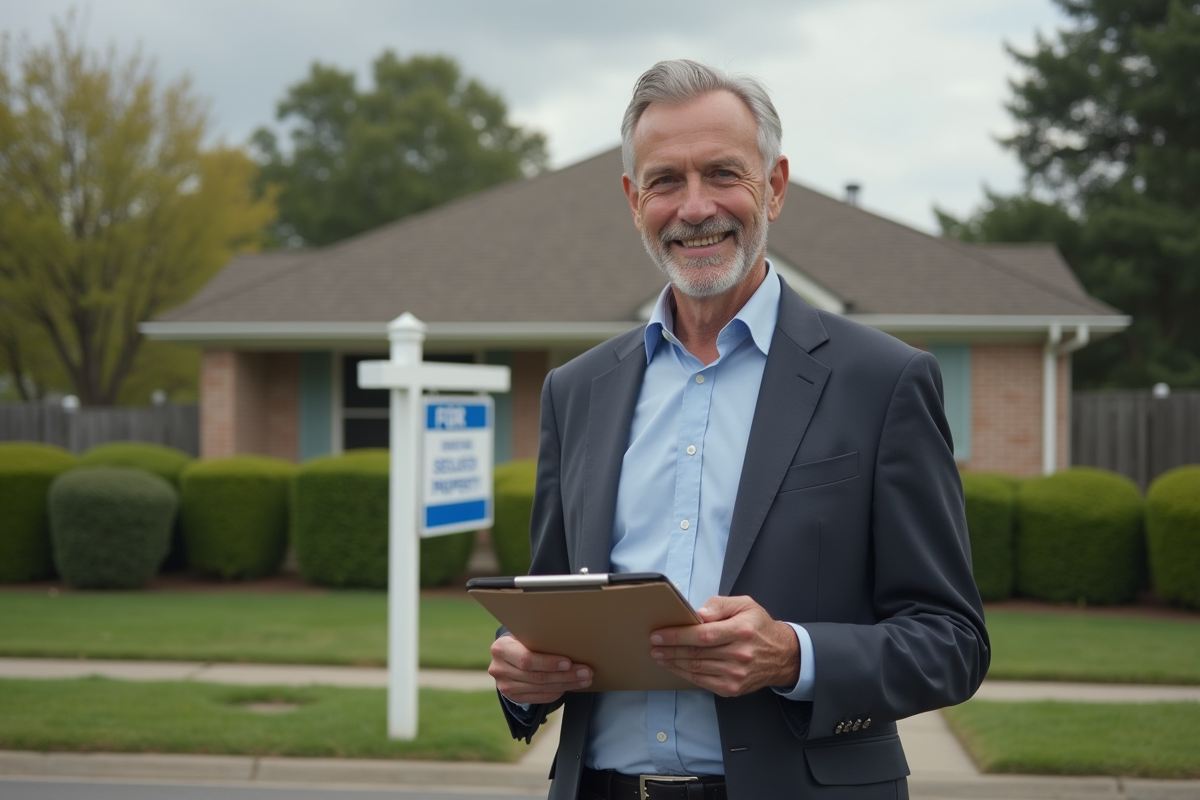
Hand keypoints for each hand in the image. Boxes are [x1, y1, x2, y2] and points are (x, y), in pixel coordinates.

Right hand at [488, 633, 592, 703]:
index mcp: (501, 648)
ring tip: (584, 679)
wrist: (507, 656)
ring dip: (565, 684)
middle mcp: (499, 669)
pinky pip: (539, 697)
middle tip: (585, 672)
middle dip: (564, 675)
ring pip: (541, 688)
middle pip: (537, 676)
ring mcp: (505, 686)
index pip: (527, 659)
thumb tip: (571, 640)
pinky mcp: (513, 697)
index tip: (569, 662)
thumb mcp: (524, 635)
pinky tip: (569, 686)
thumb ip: (538, 638)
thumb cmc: (522, 640)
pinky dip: (556, 692)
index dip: (548, 662)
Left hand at [650, 595, 799, 696]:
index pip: (703, 635)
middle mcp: (739, 655)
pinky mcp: (732, 688)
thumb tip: (698, 612)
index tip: (659, 634)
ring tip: (659, 655)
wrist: (782, 656)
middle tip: (654, 644)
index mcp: (741, 631)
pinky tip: (674, 666)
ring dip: (673, 662)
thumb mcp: (745, 605)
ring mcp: (735, 674)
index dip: (678, 635)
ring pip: (696, 669)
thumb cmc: (759, 627)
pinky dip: (685, 674)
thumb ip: (720, 605)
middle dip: (670, 649)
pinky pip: (702, 681)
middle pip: (696, 653)